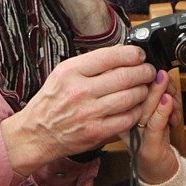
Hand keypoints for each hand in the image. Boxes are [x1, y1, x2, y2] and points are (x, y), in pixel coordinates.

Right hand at [0, 45, 155, 175]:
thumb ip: (90, 63)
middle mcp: (80, 90)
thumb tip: (119, 52)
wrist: (37, 133)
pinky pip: (128, 118)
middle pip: (125, 76)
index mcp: (70, 72)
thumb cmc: (51, 102)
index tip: (139, 55)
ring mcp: (90, 112)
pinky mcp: (97, 131)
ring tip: (144, 87)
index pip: (110, 56)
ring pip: (131, 97)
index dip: (131, 54)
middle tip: (148, 70)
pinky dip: (138, 111)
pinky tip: (137, 106)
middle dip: (143, 71)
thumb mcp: (62, 74)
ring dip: (143, 91)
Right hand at [118, 69, 180, 184]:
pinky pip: (154, 125)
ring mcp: (136, 137)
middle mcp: (126, 125)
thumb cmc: (156, 141)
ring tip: (170, 89)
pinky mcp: (148, 147)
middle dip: (153, 84)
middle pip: (135, 98)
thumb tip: (162, 75)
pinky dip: (162, 111)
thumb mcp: (154, 113)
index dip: (141, 79)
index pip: (126, 92)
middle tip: (161, 75)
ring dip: (160, 93)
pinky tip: (167, 100)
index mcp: (122, 114)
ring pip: (146, 109)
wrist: (160, 172)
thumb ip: (156, 97)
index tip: (155, 72)